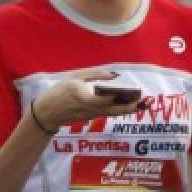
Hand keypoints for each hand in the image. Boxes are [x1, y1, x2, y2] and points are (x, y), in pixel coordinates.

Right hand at [33, 69, 149, 130]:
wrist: (48, 113)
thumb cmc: (60, 92)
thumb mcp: (74, 78)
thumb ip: (94, 74)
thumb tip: (114, 74)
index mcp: (83, 97)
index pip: (100, 99)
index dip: (112, 97)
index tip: (124, 93)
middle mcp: (90, 109)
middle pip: (113, 109)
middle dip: (129, 107)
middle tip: (144, 102)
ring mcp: (92, 115)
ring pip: (113, 112)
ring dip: (128, 109)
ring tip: (142, 103)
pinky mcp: (93, 117)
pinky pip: (110, 113)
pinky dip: (120, 109)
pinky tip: (130, 104)